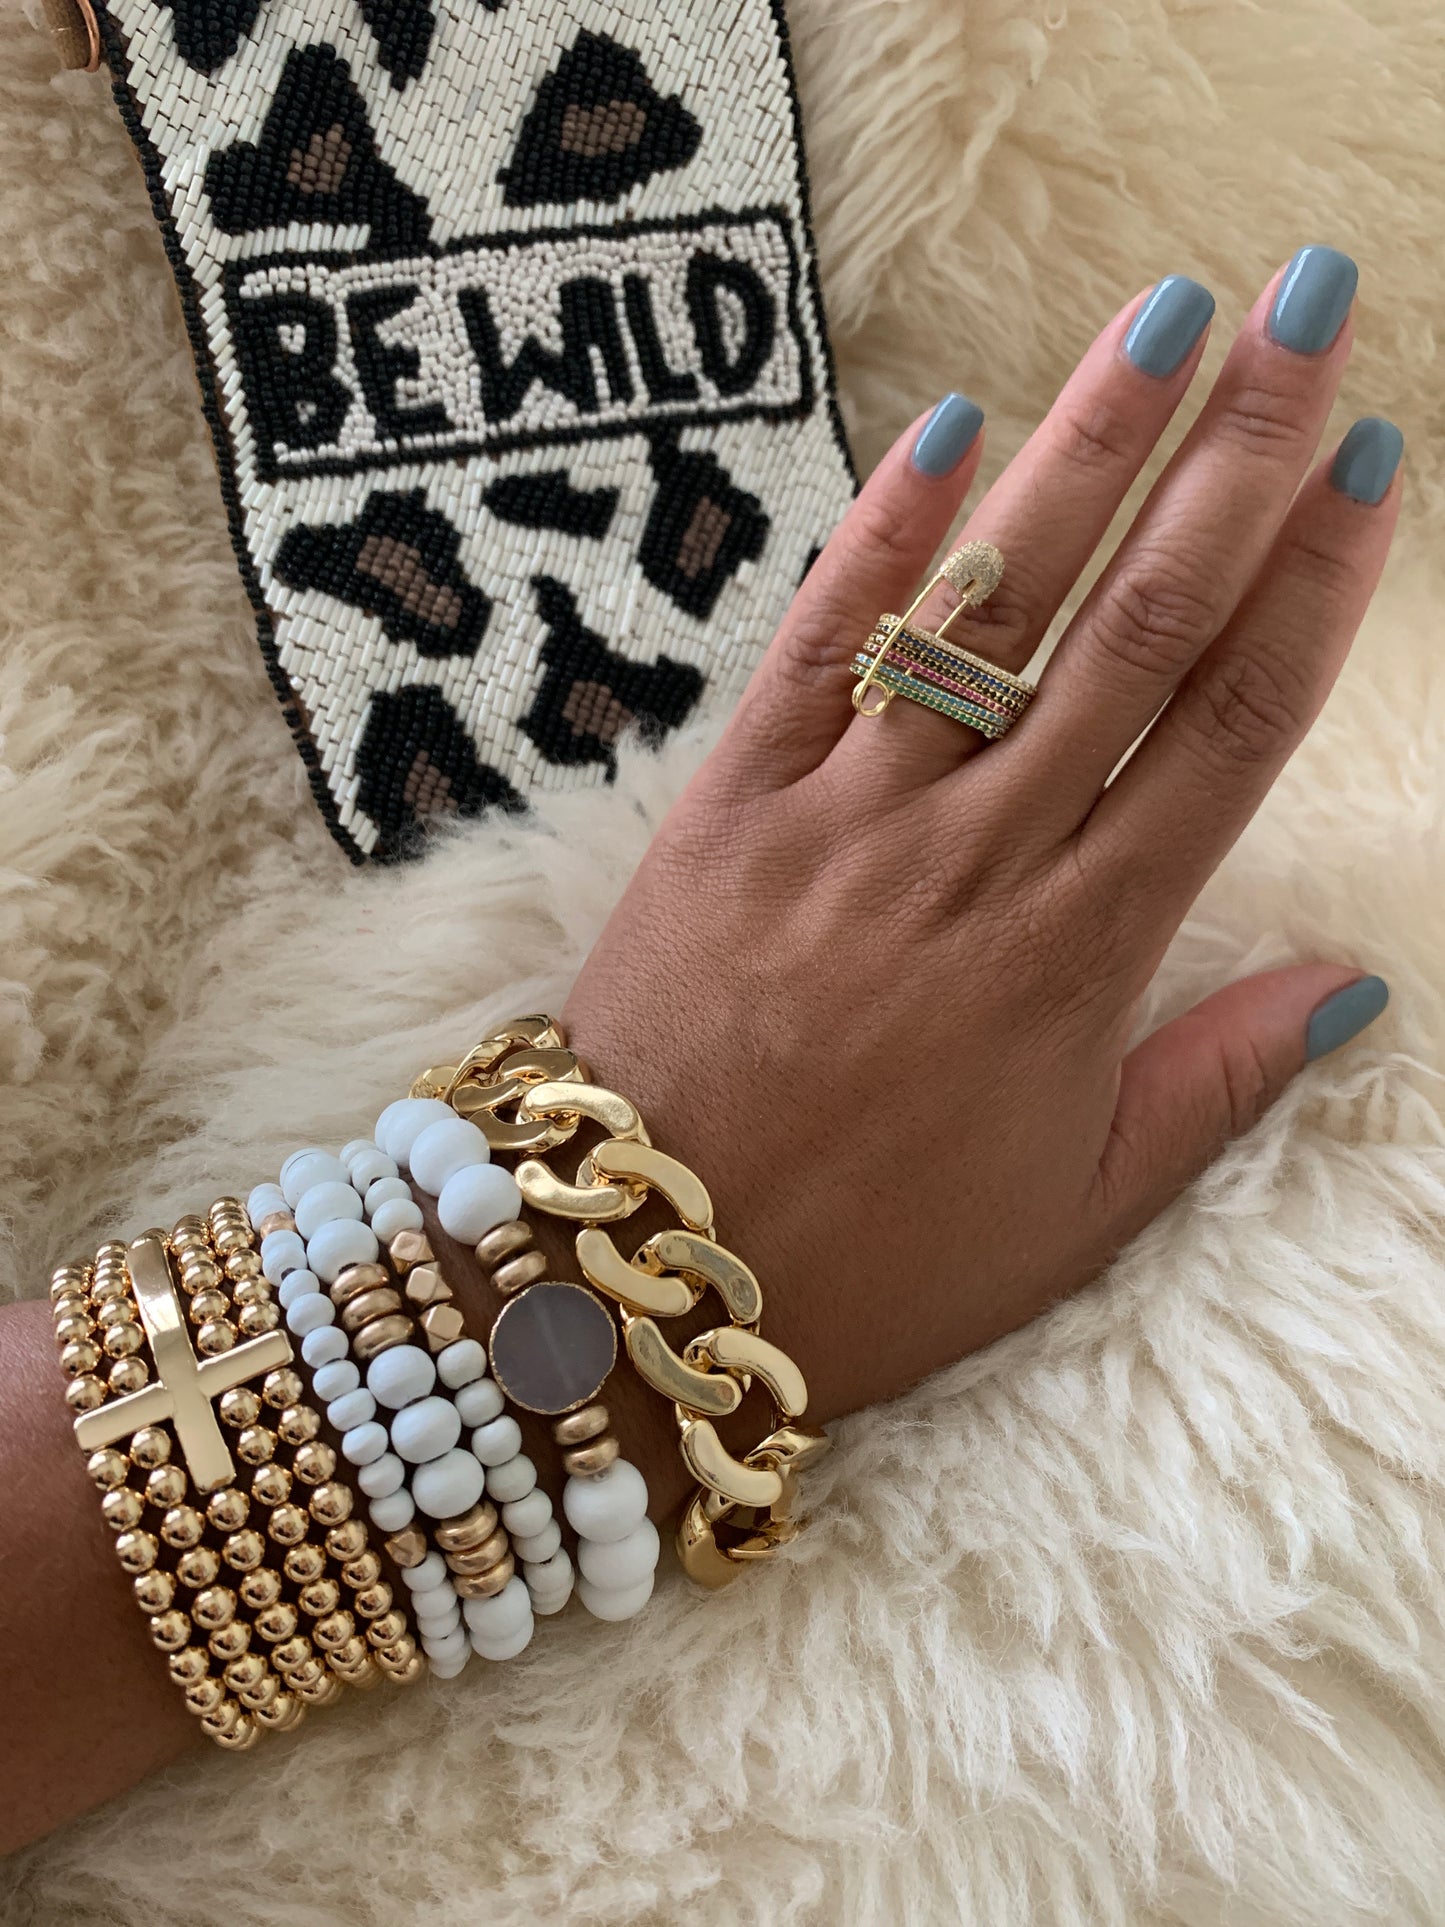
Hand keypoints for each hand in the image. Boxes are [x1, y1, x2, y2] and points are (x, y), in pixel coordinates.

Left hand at [562, 252, 1398, 1442]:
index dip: (1310, 591)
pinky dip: (880, 534)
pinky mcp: (729, 804)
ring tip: (1168, 318)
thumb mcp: (1073, 1214)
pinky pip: (813, 647)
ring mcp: (845, 820)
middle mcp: (974, 861)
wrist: (637, 1275)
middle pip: (1131, 630)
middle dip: (1232, 461)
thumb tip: (1348, 989)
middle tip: (1309, 318)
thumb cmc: (868, 1262)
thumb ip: (1212, 1086)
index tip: (1371, 467)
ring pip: (987, 609)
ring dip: (1083, 450)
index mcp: (1075, 961)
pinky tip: (951, 424)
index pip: (1224, 735)